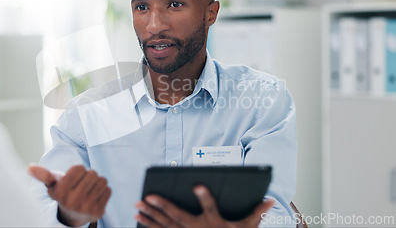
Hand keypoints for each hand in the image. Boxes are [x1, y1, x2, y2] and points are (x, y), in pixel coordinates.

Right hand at [28, 164, 110, 226]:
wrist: (73, 216)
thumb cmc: (63, 194)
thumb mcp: (52, 184)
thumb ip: (44, 175)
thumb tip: (30, 167)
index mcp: (60, 193)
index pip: (79, 168)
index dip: (78, 170)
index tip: (74, 178)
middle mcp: (72, 202)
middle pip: (92, 173)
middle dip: (89, 175)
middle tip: (82, 184)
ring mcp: (86, 208)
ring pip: (102, 181)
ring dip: (97, 182)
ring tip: (89, 189)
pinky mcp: (98, 212)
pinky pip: (108, 190)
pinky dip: (103, 191)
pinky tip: (95, 196)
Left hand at [135, 185, 273, 227]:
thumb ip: (257, 213)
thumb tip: (270, 199)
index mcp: (214, 223)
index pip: (210, 208)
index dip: (204, 197)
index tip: (197, 185)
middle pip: (179, 217)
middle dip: (163, 206)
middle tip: (148, 197)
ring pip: (165, 225)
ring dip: (150, 215)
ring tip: (138, 205)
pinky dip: (148, 225)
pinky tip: (138, 218)